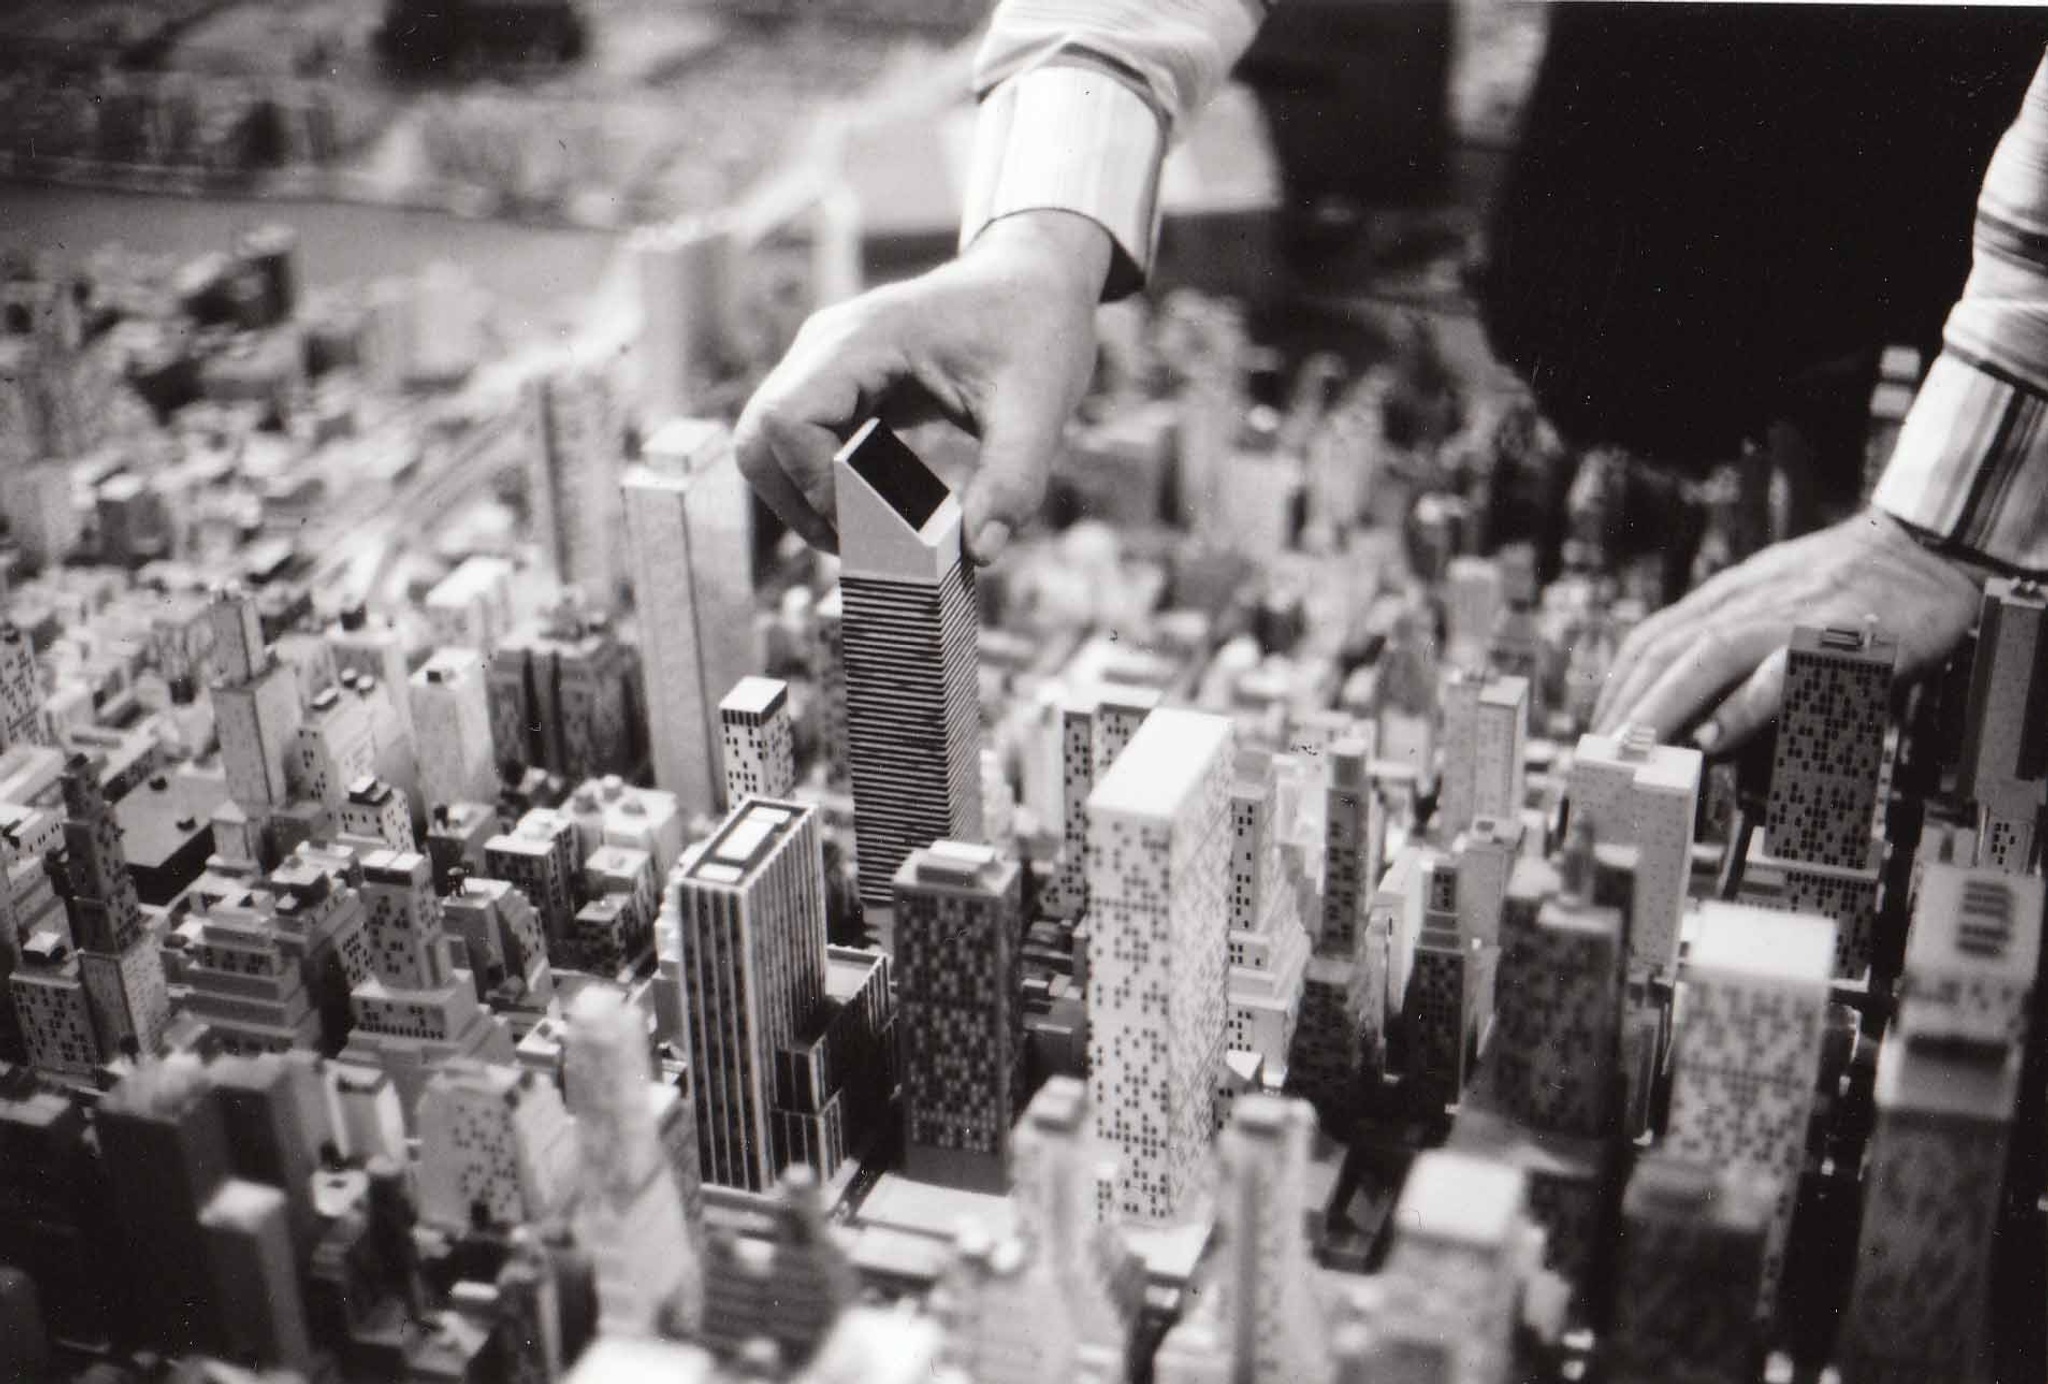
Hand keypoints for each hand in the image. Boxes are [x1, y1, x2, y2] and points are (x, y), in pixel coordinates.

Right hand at [734, 210, 1110, 562]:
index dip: (815, 484)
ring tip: (867, 537)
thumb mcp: (1037, 407)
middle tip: (858, 546)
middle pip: (759, 437)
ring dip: (805, 499)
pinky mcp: (840, 386)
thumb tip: (980, 553)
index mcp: (863, 337)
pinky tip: (880, 511)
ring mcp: (826, 364)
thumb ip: (1012, 480)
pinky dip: (827, 484)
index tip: (871, 525)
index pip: (787, 419)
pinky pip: (804, 444)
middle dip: (797, 503)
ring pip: (770, 446)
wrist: (1035, 283)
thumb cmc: (1035, 330)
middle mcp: (828, 346)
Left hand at [1592, 510, 1981, 750]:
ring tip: (1635, 748)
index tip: (1598, 725)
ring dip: (1664, 706)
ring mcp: (1792, 616)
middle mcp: (1751, 602)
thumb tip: (1695, 705)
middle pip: (1669, 650)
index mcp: (1732, 596)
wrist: (1930, 549)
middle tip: (1601, 753)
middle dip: (1627, 704)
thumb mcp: (1780, 602)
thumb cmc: (1853, 586)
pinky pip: (1783, 672)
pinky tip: (1713, 736)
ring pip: (1709, 656)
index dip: (1619, 683)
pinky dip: (1743, 705)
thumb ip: (1738, 644)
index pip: (1654, 637)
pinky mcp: (1837, 636)